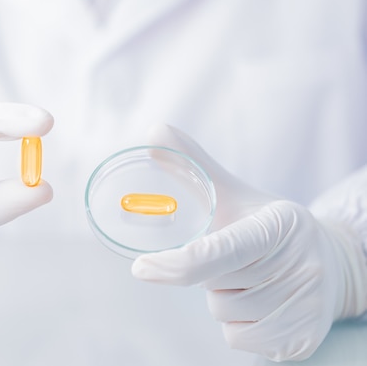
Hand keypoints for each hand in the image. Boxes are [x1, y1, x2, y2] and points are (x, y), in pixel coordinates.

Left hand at [131, 124, 366, 360]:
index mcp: (277, 225)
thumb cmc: (269, 228)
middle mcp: (299, 266)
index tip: (141, 268)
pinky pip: (238, 340)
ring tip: (252, 279)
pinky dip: (238, 326)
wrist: (332, 263)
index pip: (220, 251)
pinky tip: (260, 304)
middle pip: (215, 287)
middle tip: (237, 259)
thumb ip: (193, 165)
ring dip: (224, 299)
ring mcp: (305, 307)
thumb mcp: (236, 194)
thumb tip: (152, 133)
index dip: (176, 264)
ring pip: (224, 314)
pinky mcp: (303, 341)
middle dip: (211, 276)